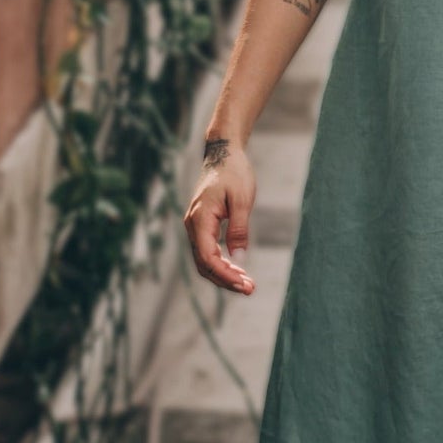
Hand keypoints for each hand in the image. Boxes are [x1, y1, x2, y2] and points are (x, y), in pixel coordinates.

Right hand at [184, 138, 256, 293]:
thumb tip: (238, 258)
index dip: (224, 275)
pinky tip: (238, 269)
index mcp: (200, 219)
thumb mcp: (242, 199)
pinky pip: (207, 250)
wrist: (223, 153)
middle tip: (250, 289)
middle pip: (204, 264)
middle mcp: (192, 225)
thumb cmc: (234, 172)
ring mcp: (195, 225)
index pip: (207, 257)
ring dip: (224, 274)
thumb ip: (239, 229)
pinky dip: (221, 263)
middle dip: (225, 280)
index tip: (243, 285)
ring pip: (204, 260)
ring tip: (247, 284)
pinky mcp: (201, 225)